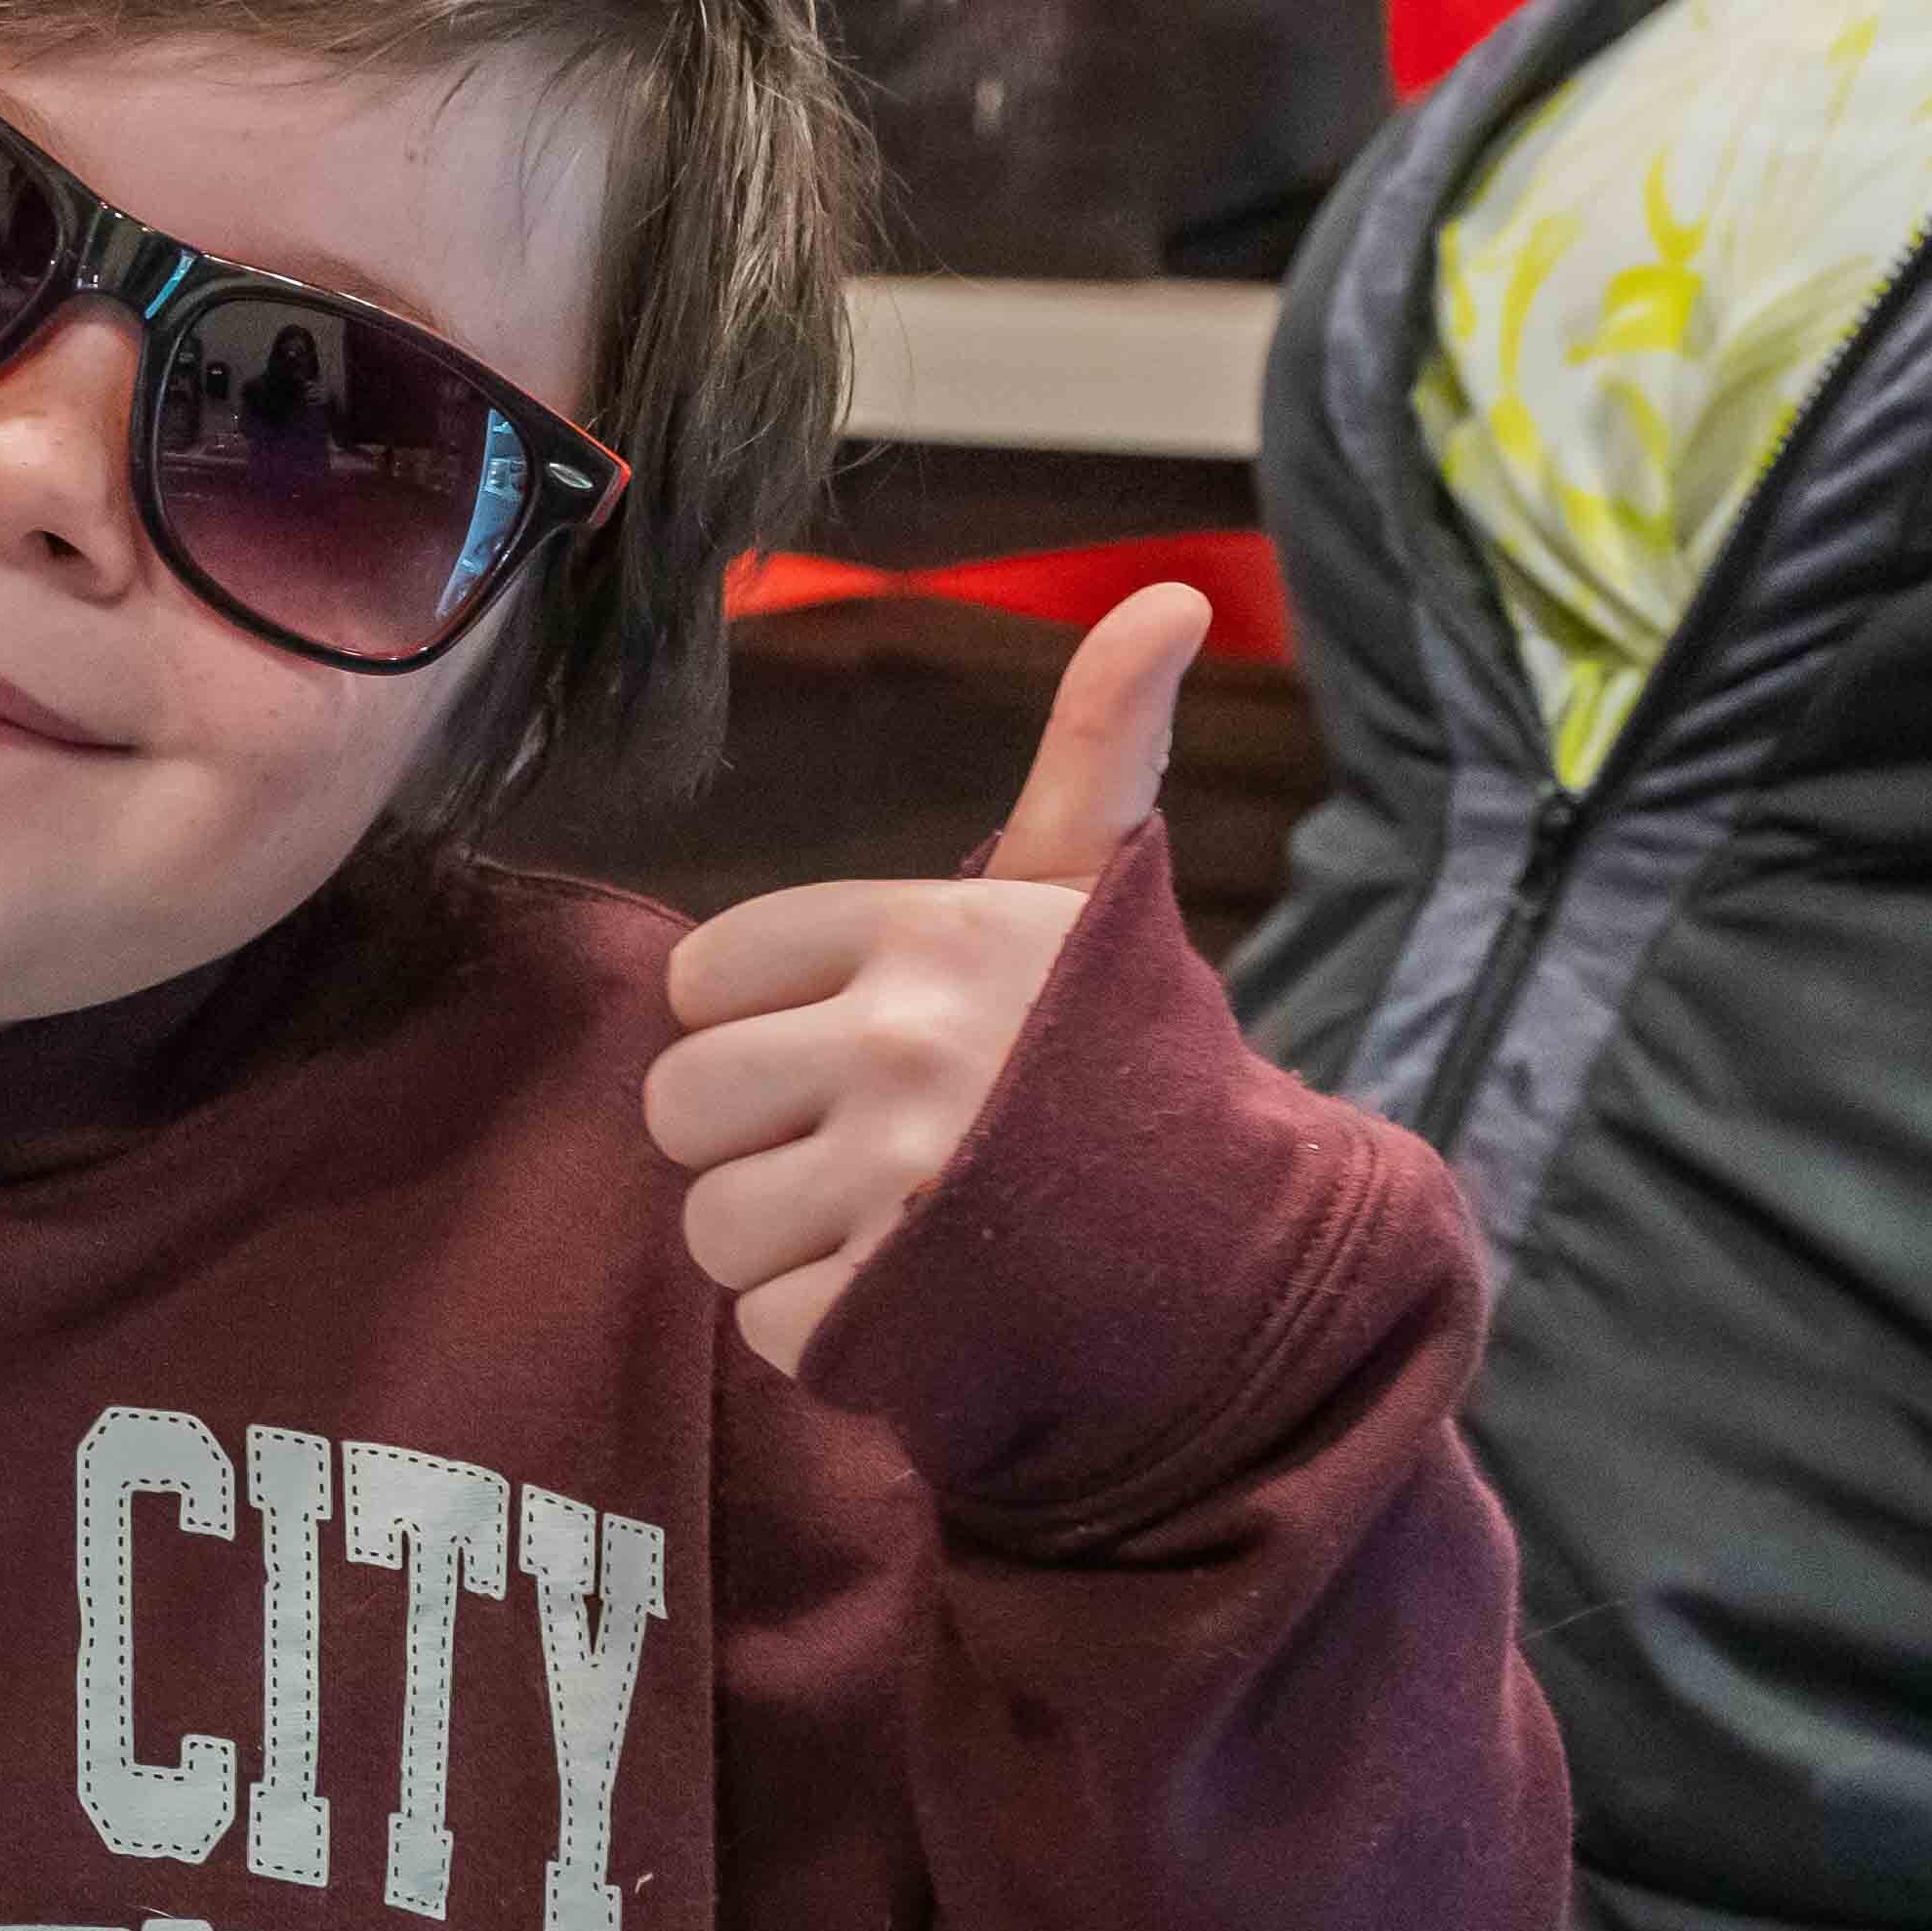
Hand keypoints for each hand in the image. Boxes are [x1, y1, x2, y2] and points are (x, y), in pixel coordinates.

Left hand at [642, 585, 1199, 1378]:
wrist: (1250, 1248)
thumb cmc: (1128, 1057)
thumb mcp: (1098, 894)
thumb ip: (1098, 745)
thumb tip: (1173, 596)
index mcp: (929, 927)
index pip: (704, 978)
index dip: (758, 1024)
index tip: (847, 1045)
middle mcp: (906, 1040)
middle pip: (681, 1102)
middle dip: (749, 1140)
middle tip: (850, 1150)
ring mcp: (897, 1180)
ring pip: (711, 1221)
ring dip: (780, 1245)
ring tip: (884, 1227)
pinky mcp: (896, 1308)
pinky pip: (765, 1325)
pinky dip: (827, 1334)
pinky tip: (909, 1299)